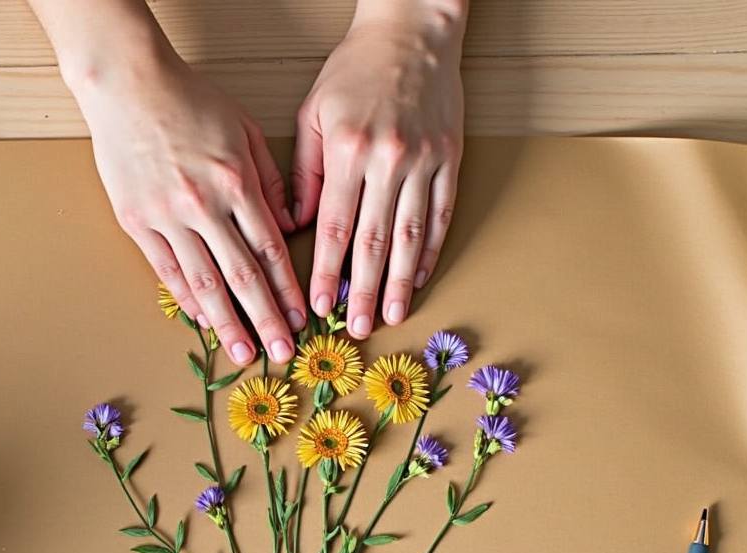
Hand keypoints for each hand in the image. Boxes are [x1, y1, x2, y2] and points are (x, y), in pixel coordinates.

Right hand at [76, 50, 306, 365]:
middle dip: (266, 320)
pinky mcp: (137, 221)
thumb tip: (289, 223)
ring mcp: (168, 216)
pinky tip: (204, 321)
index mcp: (237, 182)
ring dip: (228, 323)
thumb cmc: (189, 99)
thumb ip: (271, 178)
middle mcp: (205, 205)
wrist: (128, 84)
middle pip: (242, 276)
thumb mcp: (245, 129)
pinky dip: (188, 299)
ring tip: (244, 353)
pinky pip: (167, 270)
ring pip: (205, 282)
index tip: (302, 319)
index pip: (270, 250)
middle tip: (282, 353)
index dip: (288, 291)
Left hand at [291, 5, 465, 339]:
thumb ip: (305, 173)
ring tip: (392, 315)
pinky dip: (430, 250)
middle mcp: (388, 159)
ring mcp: (424, 161)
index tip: (320, 305)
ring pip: (410, 235)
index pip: (334, 226)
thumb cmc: (357, 69)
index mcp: (349, 150)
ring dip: (400, 282)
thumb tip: (296, 225)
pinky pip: (440, 215)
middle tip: (357, 327)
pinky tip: (420, 277)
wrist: (412, 32)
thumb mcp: (314, 114)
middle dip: (364, 291)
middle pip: (373, 241)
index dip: (327, 272)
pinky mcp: (450, 159)